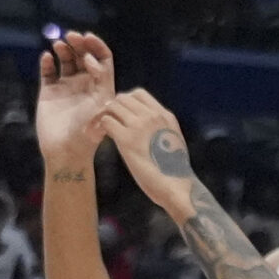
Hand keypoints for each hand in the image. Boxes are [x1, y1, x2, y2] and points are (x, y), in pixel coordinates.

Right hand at [36, 30, 116, 171]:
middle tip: (71, 36)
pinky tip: (47, 58)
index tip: (88, 38)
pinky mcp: (49, 91)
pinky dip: (47, 61)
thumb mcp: (101, 106)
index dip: (97, 46)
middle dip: (78, 43)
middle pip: (83, 55)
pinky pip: (48, 71)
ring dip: (63, 49)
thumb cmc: (88, 132)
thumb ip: (101, 81)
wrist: (66, 151)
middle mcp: (84, 83)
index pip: (102, 59)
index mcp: (100, 85)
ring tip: (58, 44)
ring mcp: (66, 86)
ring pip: (66, 60)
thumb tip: (91, 60)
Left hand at [95, 89, 197, 219]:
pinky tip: (104, 136)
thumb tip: (144, 123)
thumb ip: (160, 126)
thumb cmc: (174, 169)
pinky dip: (102, 126)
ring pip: (113, 106)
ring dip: (106, 115)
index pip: (139, 93)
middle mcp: (151, 116)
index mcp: (164, 115)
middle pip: (123, 98)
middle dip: (114, 107)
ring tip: (104, 127)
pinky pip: (106, 121)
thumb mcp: (172, 138)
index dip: (127, 101)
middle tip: (109, 119)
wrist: (175, 186)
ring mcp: (138, 126)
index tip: (123, 113)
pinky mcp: (126, 139)